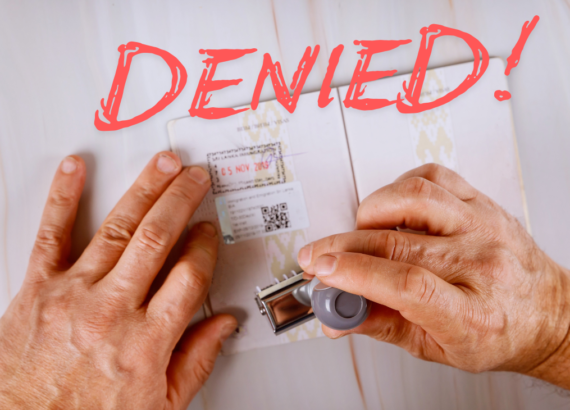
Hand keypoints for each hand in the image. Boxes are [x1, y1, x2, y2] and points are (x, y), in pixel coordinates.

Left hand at [0, 153, 235, 408]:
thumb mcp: (160, 405)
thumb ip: (197, 360)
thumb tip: (223, 326)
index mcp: (147, 342)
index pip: (189, 276)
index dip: (205, 246)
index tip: (208, 231)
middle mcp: (112, 312)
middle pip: (157, 239)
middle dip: (181, 200)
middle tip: (195, 178)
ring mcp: (73, 295)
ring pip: (117, 229)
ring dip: (144, 191)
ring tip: (161, 166)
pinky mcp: (37, 289)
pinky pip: (51, 235)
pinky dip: (63, 198)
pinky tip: (75, 171)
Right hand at [298, 164, 569, 387]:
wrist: (545, 312)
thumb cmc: (497, 333)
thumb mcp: (437, 348)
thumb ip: (382, 327)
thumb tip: (338, 316)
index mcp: (471, 311)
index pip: (406, 284)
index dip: (355, 274)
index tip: (323, 273)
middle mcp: (480, 263)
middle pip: (396, 242)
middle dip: (342, 247)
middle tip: (318, 257)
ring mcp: (482, 226)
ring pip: (412, 198)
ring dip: (370, 213)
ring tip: (359, 232)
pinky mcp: (482, 203)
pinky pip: (433, 177)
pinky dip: (399, 187)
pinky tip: (392, 207)